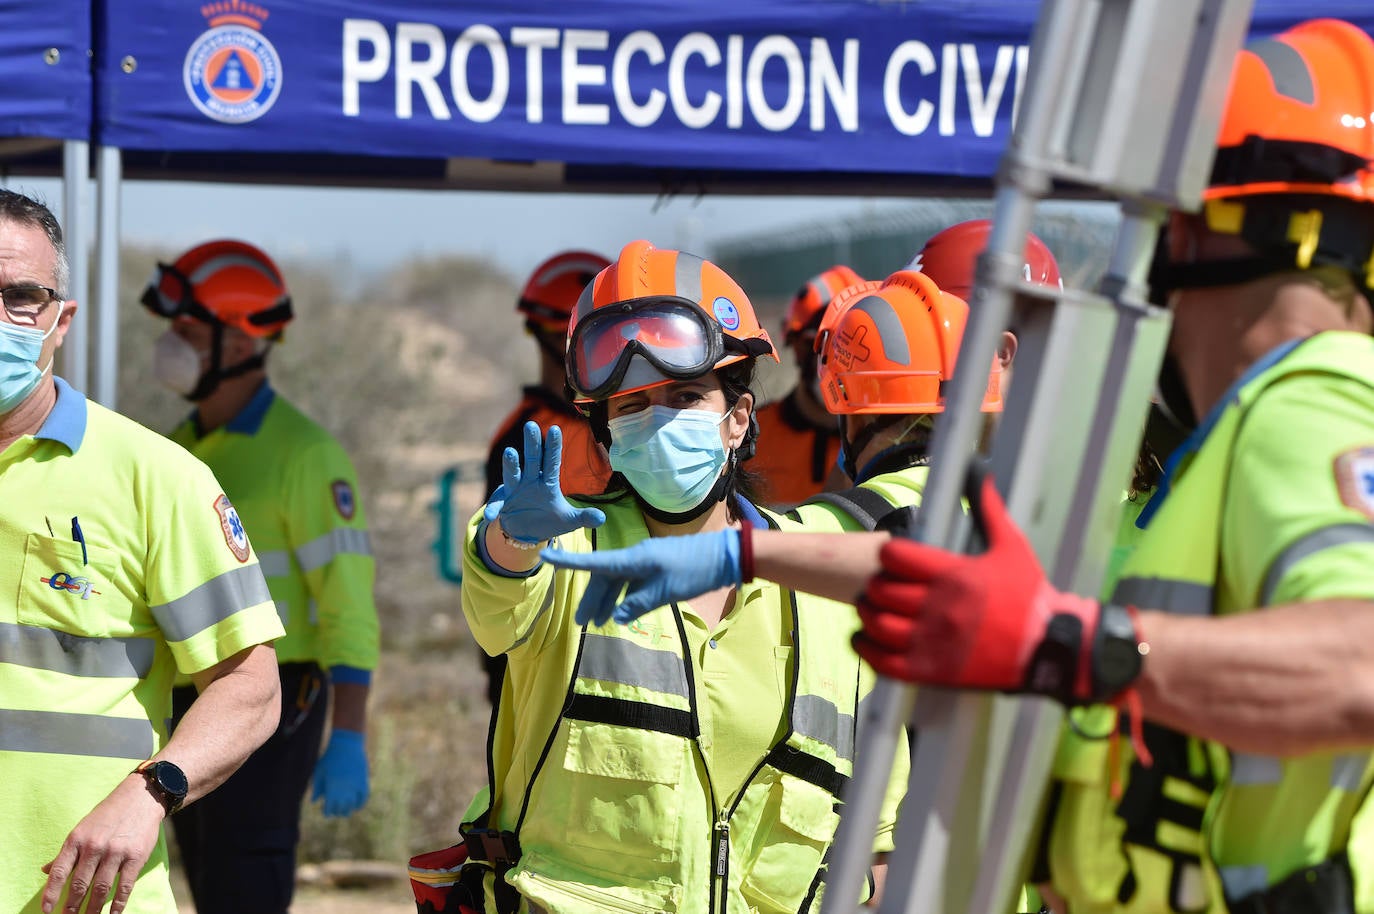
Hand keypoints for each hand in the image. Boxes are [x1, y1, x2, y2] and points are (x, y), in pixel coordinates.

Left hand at [41, 774, 164, 913]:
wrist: (140, 798)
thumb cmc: (107, 815)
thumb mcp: (82, 829)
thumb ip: (66, 852)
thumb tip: (45, 870)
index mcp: (77, 839)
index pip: (59, 871)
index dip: (51, 893)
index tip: (47, 911)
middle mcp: (94, 846)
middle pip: (80, 884)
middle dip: (72, 906)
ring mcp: (116, 852)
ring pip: (101, 888)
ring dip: (93, 908)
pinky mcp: (135, 857)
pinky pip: (125, 886)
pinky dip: (118, 904)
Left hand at [312, 729, 368, 817]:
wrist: (347, 744)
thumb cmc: (330, 757)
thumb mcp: (319, 771)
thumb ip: (316, 787)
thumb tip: (314, 802)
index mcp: (331, 787)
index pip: (330, 808)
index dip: (327, 812)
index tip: (326, 811)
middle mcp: (344, 789)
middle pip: (341, 809)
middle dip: (337, 812)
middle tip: (335, 810)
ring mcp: (355, 785)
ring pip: (352, 806)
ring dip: (348, 810)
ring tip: (345, 810)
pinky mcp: (363, 781)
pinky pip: (364, 798)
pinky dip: (360, 804)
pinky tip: (357, 806)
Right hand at [484, 421, 604, 543]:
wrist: (527, 532)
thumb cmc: (549, 520)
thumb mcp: (569, 521)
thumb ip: (583, 517)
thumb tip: (602, 519)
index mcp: (547, 482)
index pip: (552, 462)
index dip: (553, 447)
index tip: (556, 429)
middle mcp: (530, 481)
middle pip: (532, 460)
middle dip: (531, 444)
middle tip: (531, 425)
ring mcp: (515, 490)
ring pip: (513, 474)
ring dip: (511, 464)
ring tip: (510, 452)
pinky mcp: (503, 504)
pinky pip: (497, 505)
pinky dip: (493, 509)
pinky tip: (491, 515)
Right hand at [542, 529, 741, 626]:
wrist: (724, 556)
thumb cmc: (695, 570)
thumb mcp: (667, 591)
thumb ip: (640, 603)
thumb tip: (617, 616)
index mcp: (635, 559)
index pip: (596, 562)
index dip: (570, 562)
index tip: (547, 557)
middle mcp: (637, 558)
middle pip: (605, 577)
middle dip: (592, 598)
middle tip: (581, 622)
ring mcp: (648, 563)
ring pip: (619, 581)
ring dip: (608, 600)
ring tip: (599, 622)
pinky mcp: (658, 569)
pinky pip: (633, 583)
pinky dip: (626, 597)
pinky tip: (623, 613)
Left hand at [855, 474, 1138, 703]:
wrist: (1050, 649)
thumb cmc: (1031, 597)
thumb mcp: (1013, 547)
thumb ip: (989, 510)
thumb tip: (979, 473)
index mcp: (954, 574)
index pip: (896, 556)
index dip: (890, 554)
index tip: (894, 557)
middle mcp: (939, 607)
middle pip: (881, 590)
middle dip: (877, 584)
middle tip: (882, 584)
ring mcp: (934, 642)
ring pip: (878, 625)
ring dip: (868, 614)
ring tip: (872, 609)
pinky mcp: (933, 672)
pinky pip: (885, 662)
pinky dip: (868, 650)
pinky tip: (866, 639)